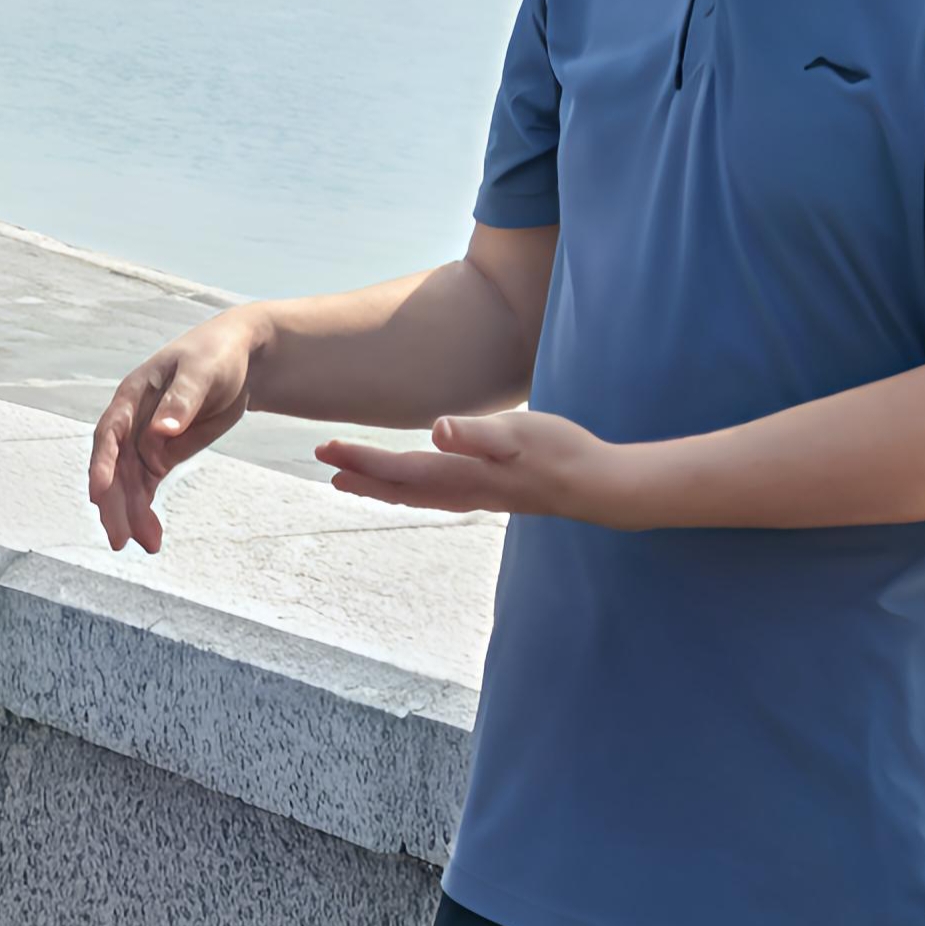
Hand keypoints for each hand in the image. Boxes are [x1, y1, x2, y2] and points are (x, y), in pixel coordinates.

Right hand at [88, 311, 265, 554]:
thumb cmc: (215, 355)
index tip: (98, 492)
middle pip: (115, 467)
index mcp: (133, 395)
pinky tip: (152, 537)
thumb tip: (161, 431)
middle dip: (115, 503)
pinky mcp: (162, 454)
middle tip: (121, 539)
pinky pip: (147, 487)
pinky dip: (146, 511)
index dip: (102, 463)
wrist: (238, 359)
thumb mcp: (202, 372)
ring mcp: (145, 440)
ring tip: (148, 545)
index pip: (110, 433)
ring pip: (129, 484)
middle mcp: (132, 421)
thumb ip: (181, 401)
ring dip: (132, 514)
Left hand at [315, 408, 635, 523]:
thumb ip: (477, 435)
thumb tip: (438, 431)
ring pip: (416, 493)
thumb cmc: (560, 453)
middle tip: (324, 461)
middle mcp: (463, 489)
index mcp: (462, 474)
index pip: (398, 469)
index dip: (361, 460)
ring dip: (380, 485)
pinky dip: (412, 487)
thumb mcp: (518, 434)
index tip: (327, 450)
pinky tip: (414, 481)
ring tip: (350, 478)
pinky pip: (437, 492)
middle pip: (399, 486)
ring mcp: (478, 494)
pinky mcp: (493, 491)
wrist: (600, 486)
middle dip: (360, 475)